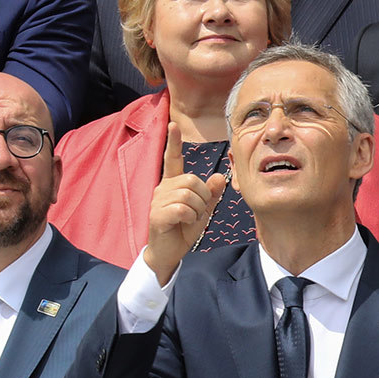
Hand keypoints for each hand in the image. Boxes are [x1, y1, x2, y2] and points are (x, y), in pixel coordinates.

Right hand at [144, 123, 226, 284]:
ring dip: (197, 210)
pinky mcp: (157, 215)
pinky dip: (190, 218)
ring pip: (188, 195)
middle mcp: (162, 188)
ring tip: (190, 219)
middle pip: (192, 180)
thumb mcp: (203, 210)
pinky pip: (182, 209)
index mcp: (172, 184)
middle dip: (203, 197)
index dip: (173, 142)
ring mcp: (157, 201)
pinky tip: (183, 223)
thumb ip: (211, 194)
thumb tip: (221, 176)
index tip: (173, 125)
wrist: (168, 253)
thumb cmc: (183, 229)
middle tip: (198, 212)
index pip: (173, 159)